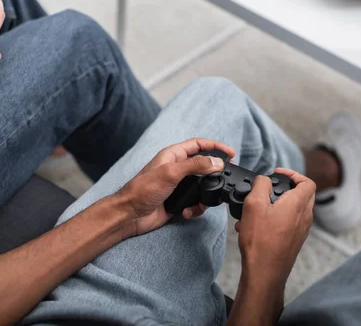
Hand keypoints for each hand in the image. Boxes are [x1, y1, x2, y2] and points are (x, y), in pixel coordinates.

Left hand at [109, 138, 235, 237]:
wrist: (130, 215)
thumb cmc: (142, 190)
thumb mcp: (171, 173)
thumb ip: (195, 166)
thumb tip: (217, 162)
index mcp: (173, 155)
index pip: (199, 145)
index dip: (216, 146)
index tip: (230, 153)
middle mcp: (177, 168)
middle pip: (203, 165)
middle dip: (215, 172)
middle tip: (226, 177)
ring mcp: (178, 185)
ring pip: (202, 186)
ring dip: (205, 194)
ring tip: (203, 200)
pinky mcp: (178, 200)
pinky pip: (195, 202)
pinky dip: (196, 207)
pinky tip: (187, 211)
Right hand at [226, 170, 315, 325]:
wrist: (265, 273)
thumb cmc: (260, 241)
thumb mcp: (254, 204)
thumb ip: (260, 185)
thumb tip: (264, 180)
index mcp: (298, 205)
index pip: (307, 182)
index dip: (293, 174)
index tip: (277, 174)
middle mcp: (304, 217)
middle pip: (302, 194)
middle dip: (284, 188)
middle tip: (268, 189)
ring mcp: (300, 230)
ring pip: (292, 209)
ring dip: (275, 205)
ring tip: (254, 211)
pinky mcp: (294, 240)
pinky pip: (287, 223)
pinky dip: (273, 219)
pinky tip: (253, 226)